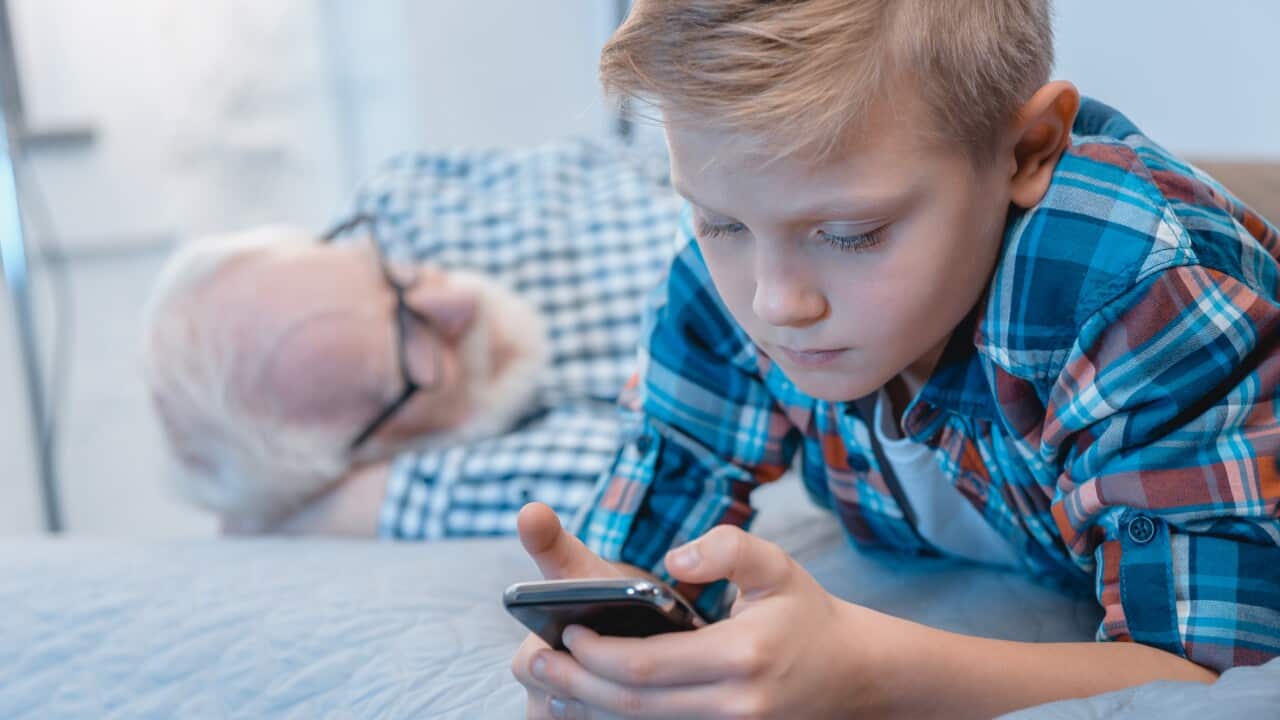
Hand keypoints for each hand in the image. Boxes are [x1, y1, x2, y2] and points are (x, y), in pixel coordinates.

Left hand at [520, 523, 888, 718]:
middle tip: (533, 665)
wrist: (854, 673)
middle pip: (634, 705)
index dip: (597, 654)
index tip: (566, 632)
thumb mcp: (778, 565)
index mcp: (741, 657)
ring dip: (591, 709)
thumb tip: (673, 561)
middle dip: (577, 686)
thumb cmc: (807, 614)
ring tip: (550, 687)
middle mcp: (735, 705)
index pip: (647, 666)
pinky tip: (593, 704)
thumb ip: (727, 548)